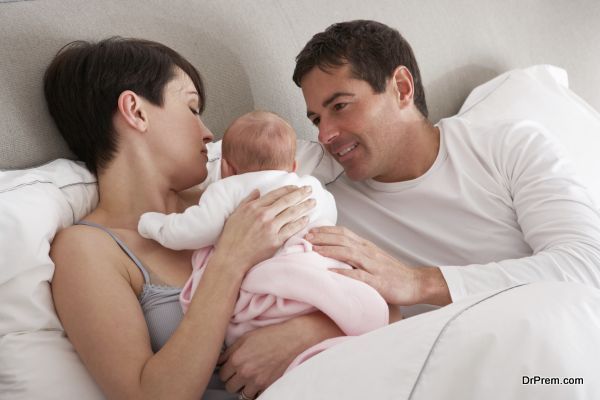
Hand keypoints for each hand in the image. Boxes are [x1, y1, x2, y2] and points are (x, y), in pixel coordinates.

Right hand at [214, 185, 314, 274]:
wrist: (232, 257)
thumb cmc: (231, 237)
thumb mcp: (235, 214)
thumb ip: (247, 201)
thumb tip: (257, 191)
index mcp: (254, 207)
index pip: (275, 194)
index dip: (288, 189)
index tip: (296, 186)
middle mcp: (263, 215)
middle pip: (287, 201)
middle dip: (301, 194)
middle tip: (310, 189)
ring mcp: (270, 228)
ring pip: (292, 213)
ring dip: (304, 206)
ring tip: (313, 202)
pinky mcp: (275, 241)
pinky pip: (292, 229)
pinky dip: (301, 223)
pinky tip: (307, 218)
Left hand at [217, 323, 303, 397]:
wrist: (292, 339)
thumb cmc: (271, 335)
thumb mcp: (246, 337)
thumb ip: (231, 350)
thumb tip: (221, 360)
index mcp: (237, 359)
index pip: (221, 374)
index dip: (226, 370)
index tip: (230, 368)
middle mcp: (245, 372)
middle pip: (229, 387)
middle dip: (232, 380)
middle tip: (238, 374)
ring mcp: (257, 381)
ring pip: (241, 394)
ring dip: (243, 387)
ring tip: (249, 378)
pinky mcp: (268, 386)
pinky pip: (256, 395)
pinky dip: (255, 391)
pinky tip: (258, 381)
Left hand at [305, 226, 450, 305]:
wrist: (416, 283)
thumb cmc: (392, 273)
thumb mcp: (373, 259)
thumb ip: (357, 254)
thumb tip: (337, 252)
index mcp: (366, 247)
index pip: (344, 233)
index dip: (326, 230)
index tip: (310, 230)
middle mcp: (368, 252)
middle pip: (343, 239)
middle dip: (323, 237)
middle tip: (305, 237)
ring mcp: (373, 266)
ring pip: (348, 253)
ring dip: (330, 250)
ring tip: (313, 249)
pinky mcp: (377, 281)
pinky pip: (358, 276)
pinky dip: (343, 274)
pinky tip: (330, 274)